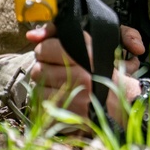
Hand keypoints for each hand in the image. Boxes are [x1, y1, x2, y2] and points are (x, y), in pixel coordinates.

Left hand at [27, 24, 146, 125]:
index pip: (44, 49)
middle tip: (58, 72)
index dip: (46, 51)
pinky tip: (61, 99)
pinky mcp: (72, 116)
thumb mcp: (85, 44)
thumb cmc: (99, 69)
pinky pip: (43, 108)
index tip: (55, 54)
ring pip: (38, 90)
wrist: (119, 100)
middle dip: (45, 70)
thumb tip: (30, 35)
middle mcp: (82, 76)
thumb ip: (55, 33)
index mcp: (86, 55)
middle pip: (38, 70)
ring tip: (61, 86)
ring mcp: (77, 98)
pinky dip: (48, 104)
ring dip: (46, 88)